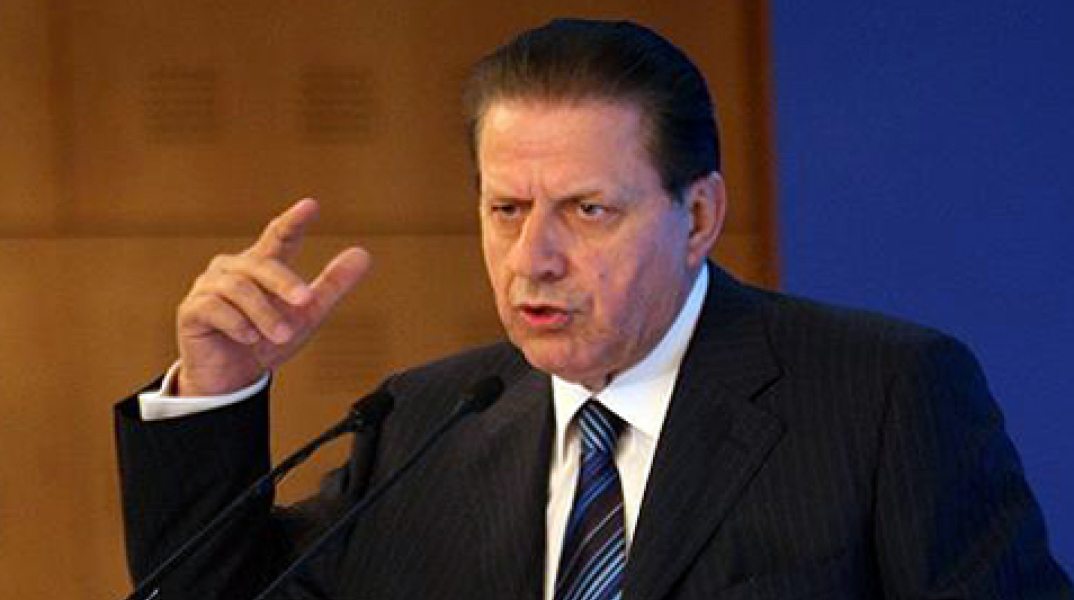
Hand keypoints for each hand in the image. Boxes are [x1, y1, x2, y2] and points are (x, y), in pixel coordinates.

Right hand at [175, 198, 370, 395]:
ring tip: (282, 335)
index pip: (278, 237)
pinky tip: (250, 338)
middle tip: (305, 300)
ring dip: (264, 313)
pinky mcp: (191, 311)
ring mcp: (208, 288)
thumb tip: (363, 254)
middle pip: (261, 264)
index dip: (293, 221)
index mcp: (261, 266)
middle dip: (285, 282)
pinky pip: (214, 308)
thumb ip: (332, 285)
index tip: (311, 206)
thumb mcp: (307, 314)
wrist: (233, 379)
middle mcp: (232, 269)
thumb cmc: (268, 341)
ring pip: (239, 288)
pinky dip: (237, 323)